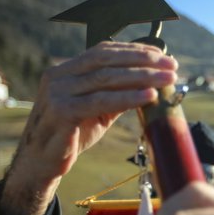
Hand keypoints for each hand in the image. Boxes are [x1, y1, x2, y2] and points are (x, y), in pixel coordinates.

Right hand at [0, 41, 176, 214]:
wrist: (42, 163)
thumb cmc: (71, 135)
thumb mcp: (97, 110)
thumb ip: (117, 93)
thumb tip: (150, 81)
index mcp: (66, 69)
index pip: (104, 51)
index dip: (134, 51)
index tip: (162, 56)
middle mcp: (59, 75)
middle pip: (107, 60)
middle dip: (143, 61)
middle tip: (171, 66)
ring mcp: (58, 92)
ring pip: (106, 78)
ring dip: (142, 77)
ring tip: (167, 80)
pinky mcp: (61, 111)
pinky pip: (101, 101)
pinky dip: (127, 97)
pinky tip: (148, 96)